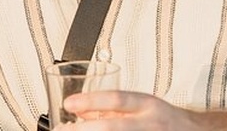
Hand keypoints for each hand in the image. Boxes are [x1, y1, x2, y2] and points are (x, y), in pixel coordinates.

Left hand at [54, 91, 201, 129]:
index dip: (91, 100)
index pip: (117, 99)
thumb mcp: (141, 105)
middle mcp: (150, 125)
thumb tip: (77, 110)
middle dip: (84, 130)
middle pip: (112, 127)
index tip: (68, 103)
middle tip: (62, 129)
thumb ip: (111, 107)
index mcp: (148, 106)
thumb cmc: (164, 120)